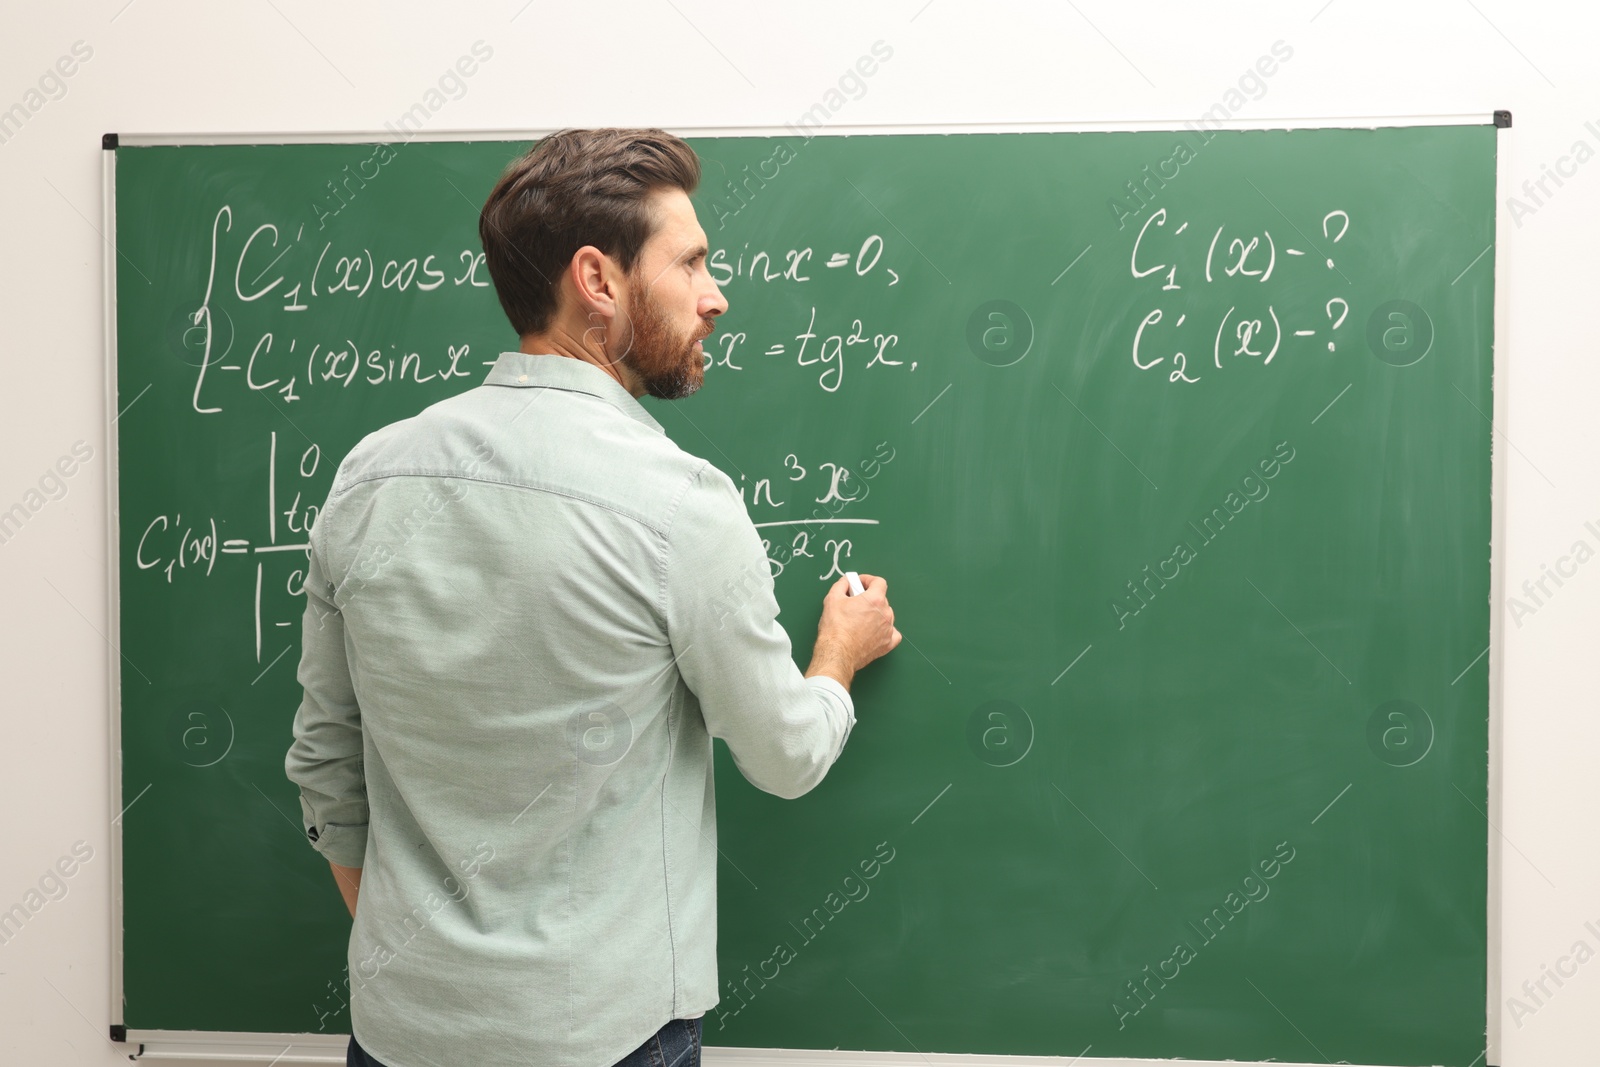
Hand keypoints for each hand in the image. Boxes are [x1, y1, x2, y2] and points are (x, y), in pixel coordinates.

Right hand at [805, 573, 900, 689]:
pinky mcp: (887, 644)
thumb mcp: (833, 598)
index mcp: (875, 600)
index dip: (868, 580)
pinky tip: (875, 630)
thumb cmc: (836, 628)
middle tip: (855, 602)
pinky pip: (892, 633)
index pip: (879, 582)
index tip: (859, 583)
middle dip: (869, 598)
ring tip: (860, 618)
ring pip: (886, 615)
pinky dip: (885, 630)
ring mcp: (888, 629)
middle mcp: (886, 613)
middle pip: (881, 599)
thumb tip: (845, 581)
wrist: (838, 653)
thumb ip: (841, 585)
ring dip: (876, 613)